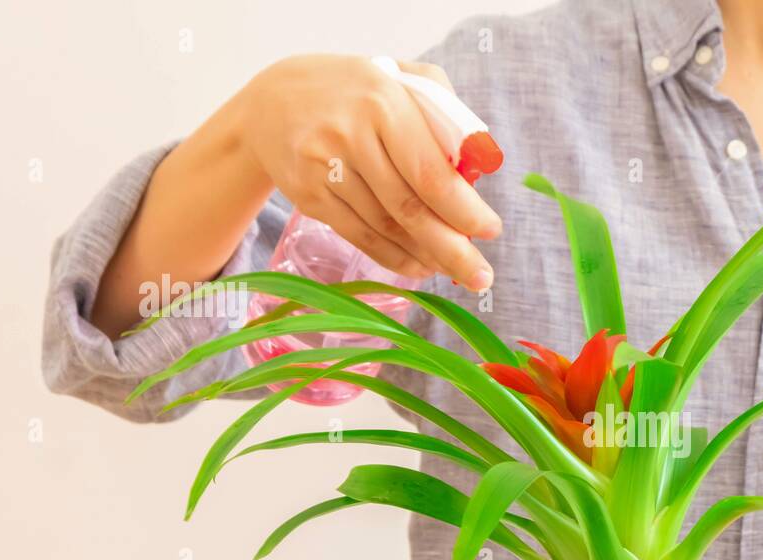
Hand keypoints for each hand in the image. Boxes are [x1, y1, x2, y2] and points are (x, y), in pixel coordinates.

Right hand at [241, 54, 501, 289]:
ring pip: (386, 228)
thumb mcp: (399, 78)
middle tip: (482, 278)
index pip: (430, 173)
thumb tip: (477, 167)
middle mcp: (350, 136)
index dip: (464, 210)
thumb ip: (442, 114)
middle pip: (410, 209)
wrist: (271, 101)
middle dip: (452, 249)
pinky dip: (393, 257)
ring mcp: (324, 169)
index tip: (491, 230)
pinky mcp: (309, 196)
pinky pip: (360, 236)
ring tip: (455, 271)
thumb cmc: (354, 92)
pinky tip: (419, 267)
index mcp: (383, 103)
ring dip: (426, 256)